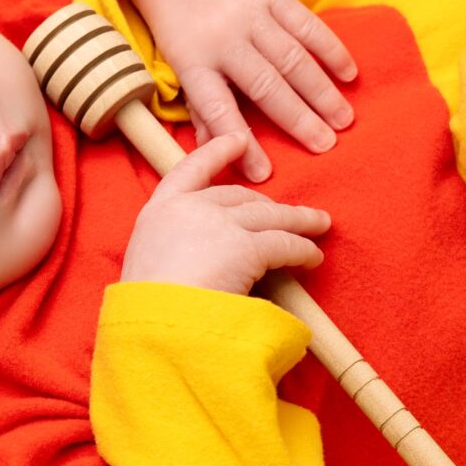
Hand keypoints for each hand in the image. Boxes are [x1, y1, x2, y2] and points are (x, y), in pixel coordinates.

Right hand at [119, 133, 332, 294]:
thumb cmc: (147, 311)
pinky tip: (313, 257)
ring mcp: (218, 223)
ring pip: (269, 216)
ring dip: (297, 221)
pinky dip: (303, 250)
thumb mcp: (148, 268)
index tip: (236, 139)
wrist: (155, 326)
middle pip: (238, 196)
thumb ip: (172, 252)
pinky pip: (284, 245)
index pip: (189, 170)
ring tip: (318, 226)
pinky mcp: (247, 246)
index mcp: (157, 212)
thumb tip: (198, 260)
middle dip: (267, 204)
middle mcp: (188, 208)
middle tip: (286, 214)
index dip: (216, 152)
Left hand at [121, 0, 358, 181]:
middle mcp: (223, 38)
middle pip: (265, 85)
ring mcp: (250, 13)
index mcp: (193, 62)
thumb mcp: (178, 66)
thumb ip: (202, 108)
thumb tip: (221, 152)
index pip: (217, 108)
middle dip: (298, 119)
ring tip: (344, 120)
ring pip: (292, 57)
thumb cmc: (181, 26)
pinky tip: (349, 74)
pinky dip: (331, 49)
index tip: (264, 173)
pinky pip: (307, 24)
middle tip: (325, 146)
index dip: (241, 140)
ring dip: (321, 91)